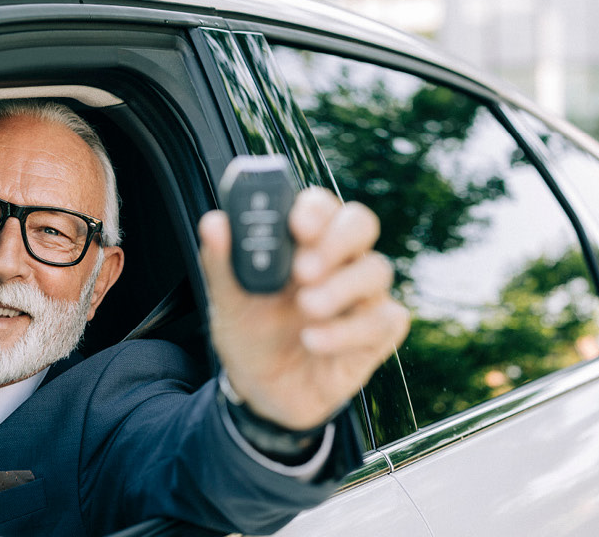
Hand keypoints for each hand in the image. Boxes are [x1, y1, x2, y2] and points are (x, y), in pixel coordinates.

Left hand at [199, 187, 408, 430]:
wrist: (261, 391)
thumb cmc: (251, 334)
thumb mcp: (228, 302)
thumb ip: (222, 263)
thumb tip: (214, 223)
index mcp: (302, 242)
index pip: (320, 206)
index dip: (314, 210)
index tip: (296, 225)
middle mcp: (338, 261)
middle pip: (360, 224)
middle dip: (336, 241)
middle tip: (304, 269)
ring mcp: (362, 296)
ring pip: (375, 270)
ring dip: (341, 287)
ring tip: (307, 308)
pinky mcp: (376, 334)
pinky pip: (383, 321)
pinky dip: (349, 331)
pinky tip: (315, 342)